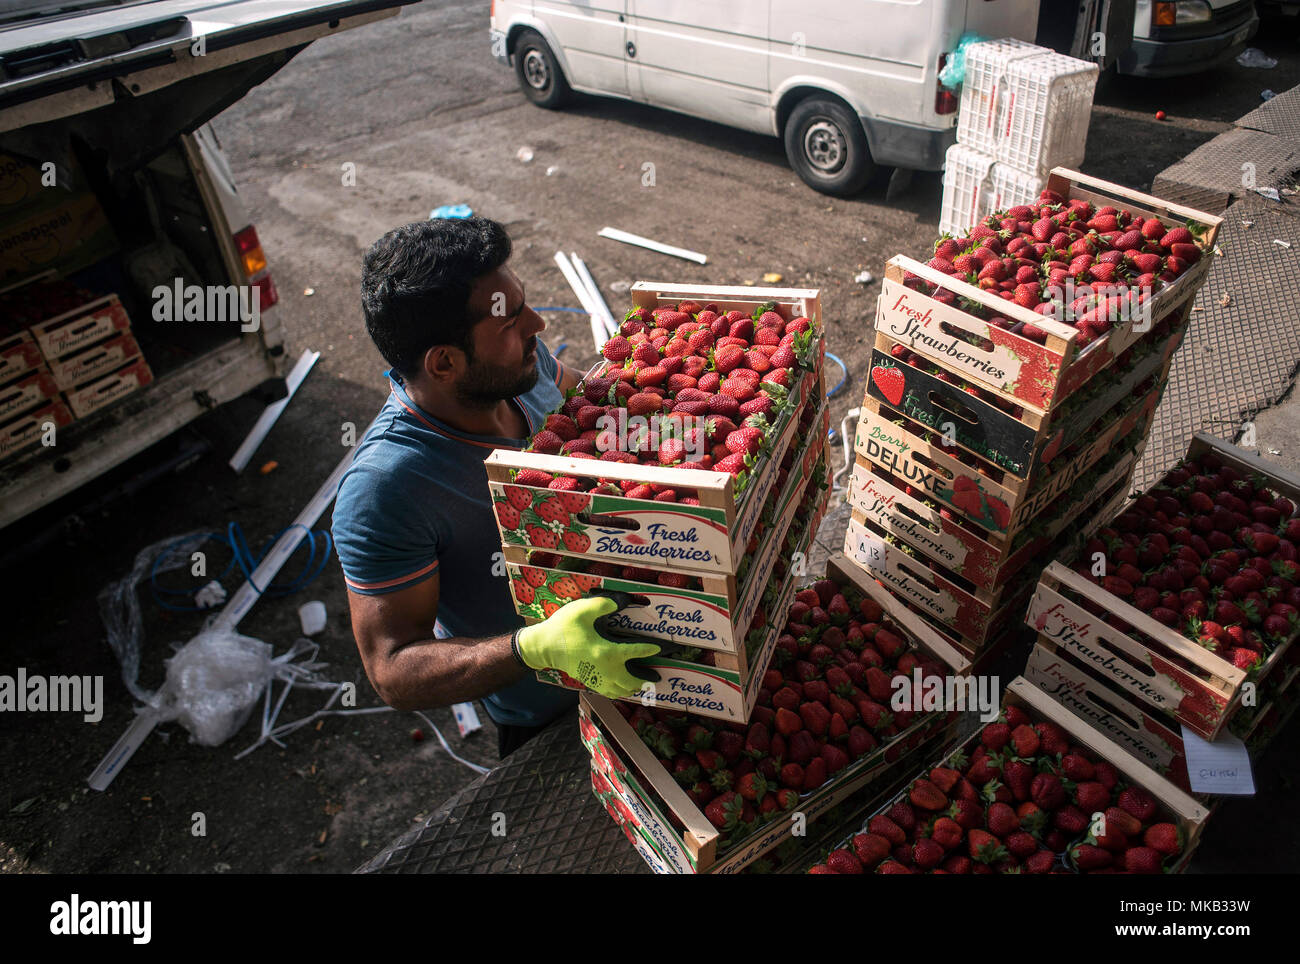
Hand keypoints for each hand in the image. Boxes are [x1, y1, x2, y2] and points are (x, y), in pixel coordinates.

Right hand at [515, 594, 659, 699]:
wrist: (543, 647)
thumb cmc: (562, 628)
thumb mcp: (583, 609)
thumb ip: (605, 603)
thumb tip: (624, 601)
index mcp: (606, 652)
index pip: (635, 652)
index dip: (650, 649)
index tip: (659, 647)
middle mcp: (605, 670)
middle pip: (632, 681)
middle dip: (646, 678)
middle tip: (656, 674)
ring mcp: (596, 678)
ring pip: (621, 690)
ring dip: (634, 687)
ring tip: (643, 682)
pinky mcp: (589, 682)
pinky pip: (610, 692)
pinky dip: (620, 691)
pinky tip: (622, 685)